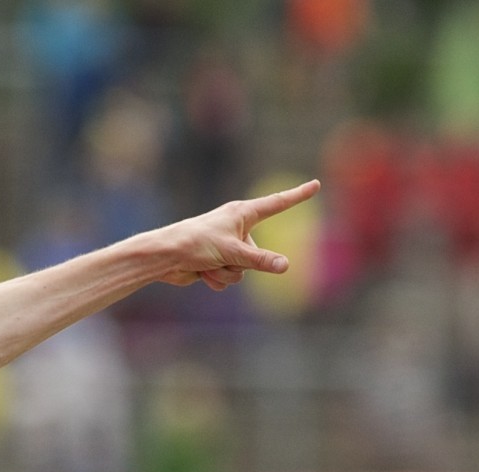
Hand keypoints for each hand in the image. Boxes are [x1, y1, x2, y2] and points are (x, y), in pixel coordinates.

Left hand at [155, 180, 318, 291]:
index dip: (298, 195)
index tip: (315, 185)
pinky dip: (216, 280)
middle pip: (257, 254)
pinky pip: (228, 279)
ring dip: (225, 273)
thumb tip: (286, 266)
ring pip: (242, 271)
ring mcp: (227, 247)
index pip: (278, 204)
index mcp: (243, 214)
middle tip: (216, 256)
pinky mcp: (216, 262)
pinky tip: (201, 273)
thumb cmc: (195, 244)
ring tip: (207, 264)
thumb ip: (261, 260)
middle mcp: (237, 228)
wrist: (163, 259)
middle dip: (239, 263)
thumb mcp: (233, 252)